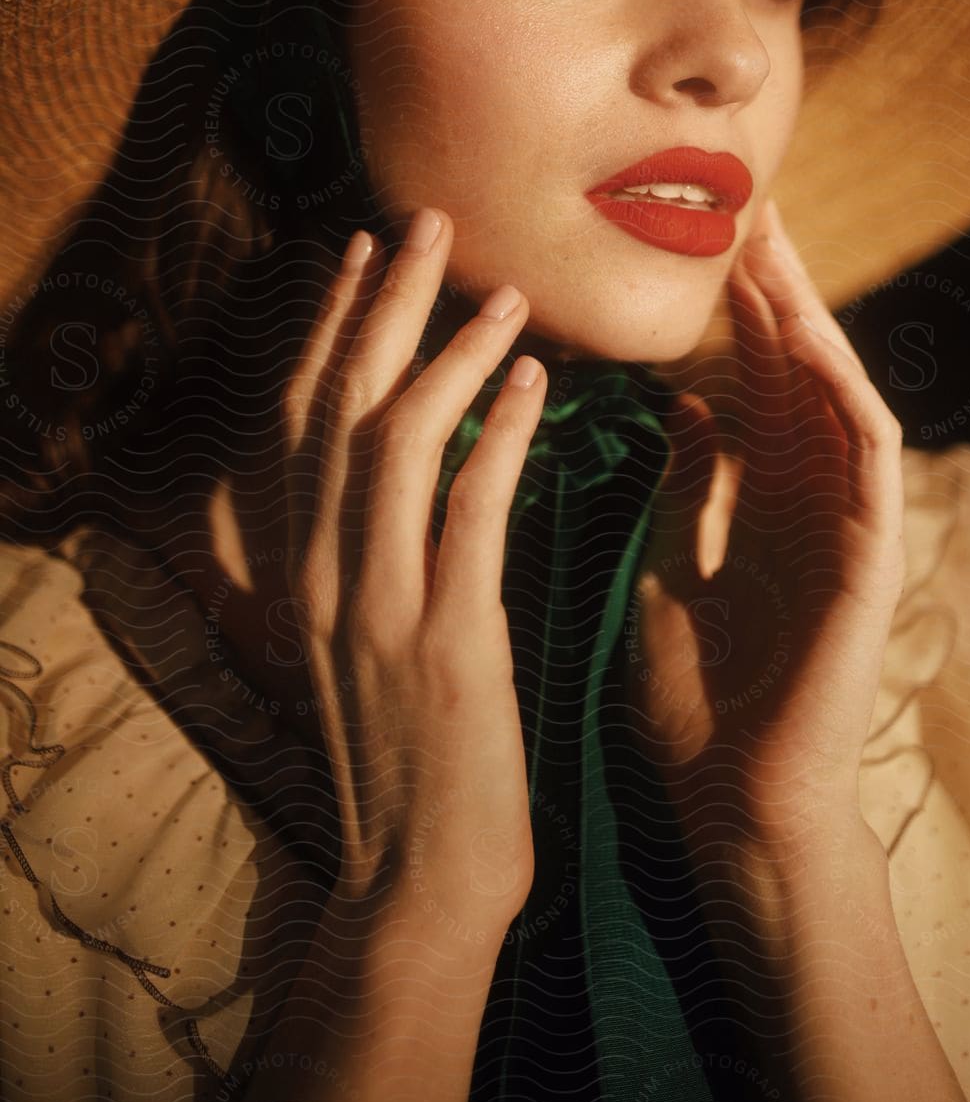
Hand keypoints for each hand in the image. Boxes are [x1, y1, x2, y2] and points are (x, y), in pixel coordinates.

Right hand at [279, 214, 546, 930]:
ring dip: (449, 351)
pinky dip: (496, 434)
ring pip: (393, 437)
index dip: (332, 324)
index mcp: (309, 565)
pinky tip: (534, 382)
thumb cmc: (417, 753)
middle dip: (382, 302)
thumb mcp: (376, 638)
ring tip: (504, 291)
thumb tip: (415, 460)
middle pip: (338, 401)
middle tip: (427, 222)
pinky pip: (467, 509)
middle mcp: (326, 570)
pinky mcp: (443, 639)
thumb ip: (381, 548)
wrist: (420, 879)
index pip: (304, 415)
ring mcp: (377, 604)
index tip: (365, 249)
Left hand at [625, 196, 906, 854]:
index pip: (749, 379)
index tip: (701, 239)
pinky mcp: (869, 554)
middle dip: (772, 291)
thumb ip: (689, 486)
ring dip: (808, 321)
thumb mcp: (672, 565)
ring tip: (775, 252)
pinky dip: (843, 395)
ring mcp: (843, 521)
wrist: (733, 799)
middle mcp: (807, 495)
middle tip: (748, 207)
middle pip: (795, 370)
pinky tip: (813, 343)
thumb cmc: (697, 698)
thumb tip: (686, 406)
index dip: (730, 310)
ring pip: (834, 395)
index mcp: (759, 496)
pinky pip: (867, 456)